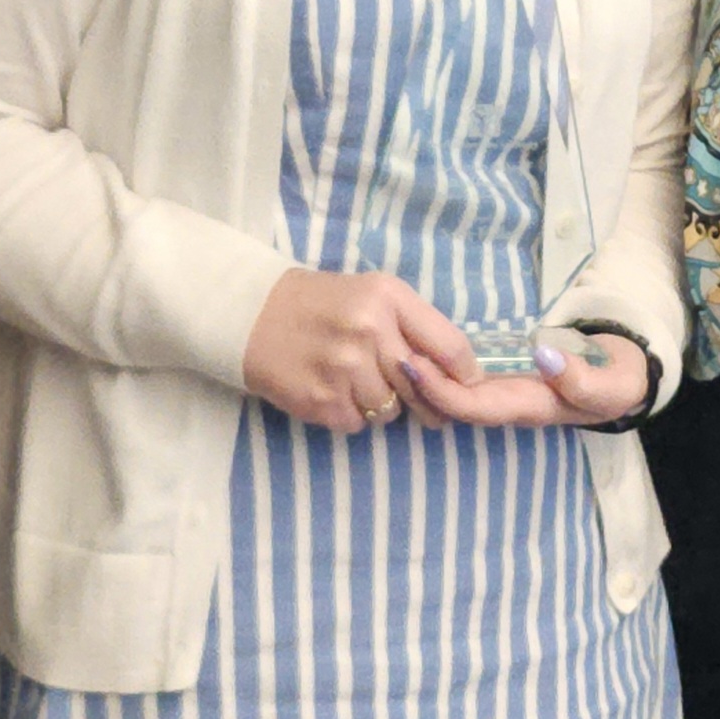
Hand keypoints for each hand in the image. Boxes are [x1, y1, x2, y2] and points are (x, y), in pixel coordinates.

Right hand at [242, 268, 480, 434]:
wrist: (253, 314)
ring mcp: (344, 369)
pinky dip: (350, 414)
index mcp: (388, 298)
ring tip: (354, 380)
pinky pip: (358, 424)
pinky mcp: (322, 401)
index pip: (451, 347)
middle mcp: (369, 331)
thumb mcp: (374, 295)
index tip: (466, 385)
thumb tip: (462, 374)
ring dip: (380, 404)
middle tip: (408, 393)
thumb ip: (416, 326)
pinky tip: (332, 390)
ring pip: (391, 411)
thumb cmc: (324, 304)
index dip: (464, 374)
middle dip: (422, 397)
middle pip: (423, 387)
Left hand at [406, 326, 654, 430]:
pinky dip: (439, 366)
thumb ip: (585, 378)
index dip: (444, 392)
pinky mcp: (506, 375)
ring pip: (457, 393)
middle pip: (457, 404)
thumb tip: (544, 358)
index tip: (416, 368)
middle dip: (423, 386)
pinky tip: (419, 347)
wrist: (628, 374)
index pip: (478, 408)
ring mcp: (507, 391)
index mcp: (533, 408)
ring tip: (395, 350)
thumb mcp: (615, 384)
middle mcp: (512, 405)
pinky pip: (465, 377)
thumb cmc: (620, 379)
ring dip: (427, 377)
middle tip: (392, 355)